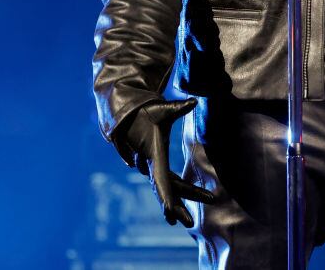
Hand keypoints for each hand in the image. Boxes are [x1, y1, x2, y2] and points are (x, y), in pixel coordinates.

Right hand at [114, 98, 214, 226]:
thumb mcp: (163, 109)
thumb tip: (193, 101)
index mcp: (154, 155)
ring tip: (196, 212)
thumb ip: (179, 107)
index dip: (167, 197)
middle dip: (178, 207)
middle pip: (166, 190)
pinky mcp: (155, 165)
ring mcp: (152, 167)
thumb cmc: (147, 111)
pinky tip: (191, 197)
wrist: (128, 114)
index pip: (161, 181)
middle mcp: (151, 165)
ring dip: (181, 201)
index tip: (172, 213)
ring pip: (168, 187)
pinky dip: (178, 190)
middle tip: (190, 223)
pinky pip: (168, 181)